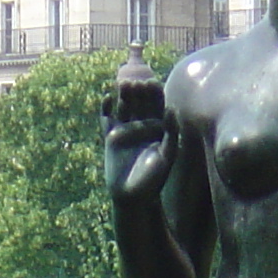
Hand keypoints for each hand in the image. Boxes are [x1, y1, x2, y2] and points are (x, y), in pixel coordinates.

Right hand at [103, 75, 173, 201]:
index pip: (157, 105)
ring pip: (124, 106)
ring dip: (124, 95)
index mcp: (158, 128)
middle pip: (140, 103)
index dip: (154, 94)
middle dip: (138, 92)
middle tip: (137, 81)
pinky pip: (107, 118)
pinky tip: (107, 98)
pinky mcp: (111, 136)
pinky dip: (106, 108)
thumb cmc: (154, 179)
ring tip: (124, 84)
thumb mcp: (167, 156)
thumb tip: (172, 108)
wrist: (133, 196)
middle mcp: (142, 125)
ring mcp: (125, 129)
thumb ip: (171, 133)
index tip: (153, 83)